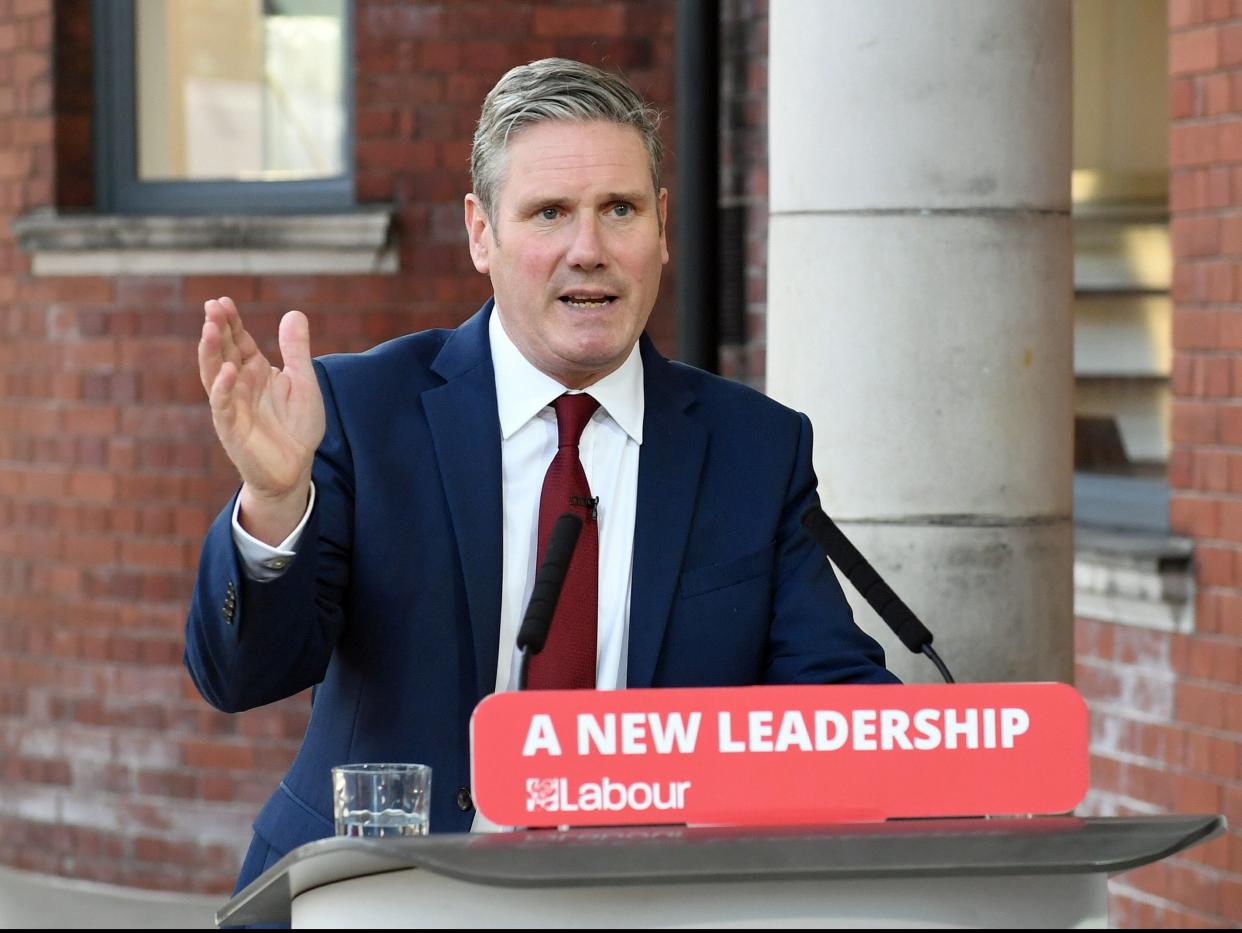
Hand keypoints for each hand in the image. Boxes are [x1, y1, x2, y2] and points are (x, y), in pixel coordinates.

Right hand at [198, 297, 324, 543]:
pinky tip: (227, 370)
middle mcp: (239, 384)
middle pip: (223, 351)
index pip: (238, 340)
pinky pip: (223, 405)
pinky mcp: (231, 428)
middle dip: (217, 329)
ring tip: (211, 329)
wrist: (296, 468)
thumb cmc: (297, 426)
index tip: (223, 301)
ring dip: (211, 352)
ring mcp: (232, 405)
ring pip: (214, 374)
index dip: (231, 321)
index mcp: (255, 371)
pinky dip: (223, 387)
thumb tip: (294, 312)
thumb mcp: (304, 382)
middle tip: (212, 307)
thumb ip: (297, 350)